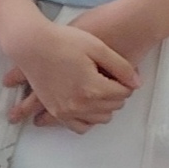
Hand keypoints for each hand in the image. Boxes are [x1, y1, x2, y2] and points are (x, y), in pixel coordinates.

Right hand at [3, 12, 138, 130]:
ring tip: (101, 90)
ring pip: (99, 119)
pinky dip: (87, 119)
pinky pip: (79, 126)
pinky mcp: (56, 111)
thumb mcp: (97, 47)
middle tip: (112, 77)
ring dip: (104, 107)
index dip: (126, 81)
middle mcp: (80, 105)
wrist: (32, 44)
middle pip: (113, 106)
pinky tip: (88, 106)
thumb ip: (121, 66)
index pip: (123, 93)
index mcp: (93, 88)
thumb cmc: (64, 41)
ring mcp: (66, 111)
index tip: (122, 72)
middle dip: (117, 93)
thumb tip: (137, 84)